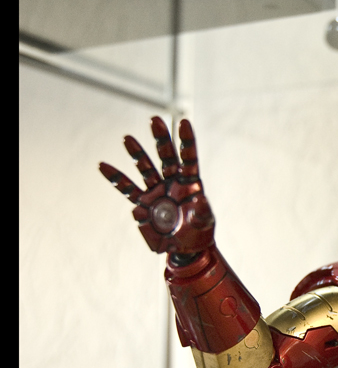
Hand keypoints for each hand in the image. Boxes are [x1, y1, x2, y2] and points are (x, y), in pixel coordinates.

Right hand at [99, 117, 214, 254]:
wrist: (184, 249)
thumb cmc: (200, 233)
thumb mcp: (205, 223)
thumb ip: (202, 212)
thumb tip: (202, 201)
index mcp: (191, 183)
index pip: (189, 158)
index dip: (186, 141)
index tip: (184, 121)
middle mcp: (173, 182)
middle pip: (166, 157)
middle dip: (161, 139)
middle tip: (155, 118)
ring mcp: (157, 191)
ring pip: (145, 168)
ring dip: (137, 153)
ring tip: (127, 137)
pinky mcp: (143, 203)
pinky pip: (127, 189)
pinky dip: (115, 178)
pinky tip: (103, 165)